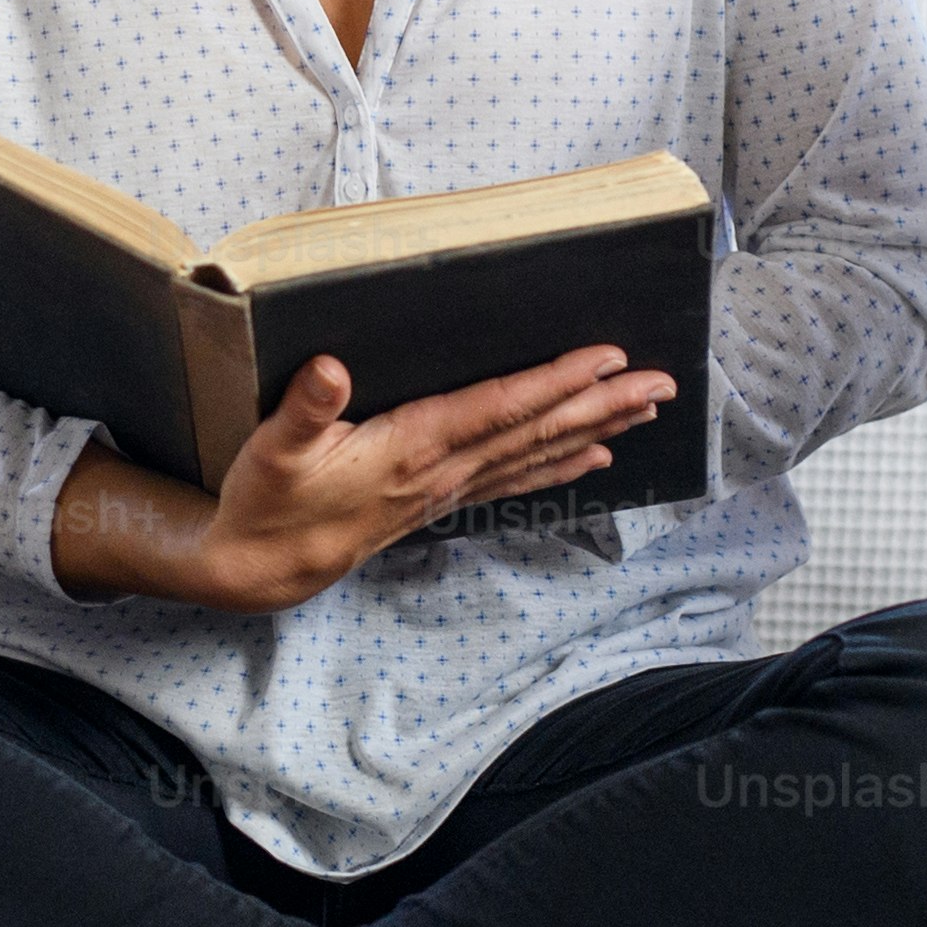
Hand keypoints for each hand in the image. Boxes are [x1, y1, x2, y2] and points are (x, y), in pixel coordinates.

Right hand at [139, 346, 675, 614]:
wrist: (262, 567)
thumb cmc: (268, 501)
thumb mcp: (273, 449)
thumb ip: (305, 408)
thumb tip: (329, 368)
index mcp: (412, 447)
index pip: (499, 409)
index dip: (554, 382)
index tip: (607, 359)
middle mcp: (444, 472)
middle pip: (537, 432)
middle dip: (602, 403)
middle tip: (663, 383)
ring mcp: (448, 490)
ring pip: (537, 455)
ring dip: (595, 429)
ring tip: (647, 411)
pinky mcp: (441, 501)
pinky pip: (517, 479)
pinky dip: (560, 465)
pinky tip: (594, 457)